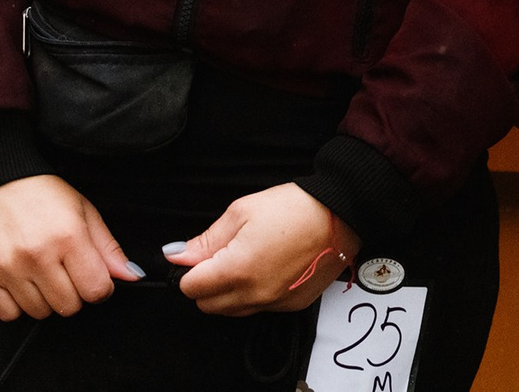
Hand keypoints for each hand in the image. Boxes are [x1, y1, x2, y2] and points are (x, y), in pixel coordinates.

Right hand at [0, 174, 141, 320]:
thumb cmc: (41, 192)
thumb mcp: (83, 210)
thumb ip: (108, 247)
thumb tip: (132, 276)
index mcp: (68, 235)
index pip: (96, 290)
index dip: (100, 287)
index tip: (93, 277)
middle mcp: (37, 255)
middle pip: (69, 306)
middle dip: (73, 293)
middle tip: (64, 270)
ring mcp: (8, 268)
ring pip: (39, 312)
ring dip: (45, 298)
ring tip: (40, 270)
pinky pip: (7, 314)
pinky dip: (16, 304)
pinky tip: (20, 280)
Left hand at [167, 183, 360, 316]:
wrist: (341, 214)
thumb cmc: (293, 207)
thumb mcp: (242, 211)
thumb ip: (206, 239)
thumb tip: (176, 255)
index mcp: (237, 269)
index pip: (191, 288)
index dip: (189, 270)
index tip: (200, 255)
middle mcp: (255, 294)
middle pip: (208, 305)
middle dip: (206, 284)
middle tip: (221, 255)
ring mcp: (275, 304)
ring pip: (233, 310)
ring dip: (229, 291)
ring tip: (247, 259)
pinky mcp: (292, 306)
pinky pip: (259, 308)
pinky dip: (255, 294)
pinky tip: (268, 268)